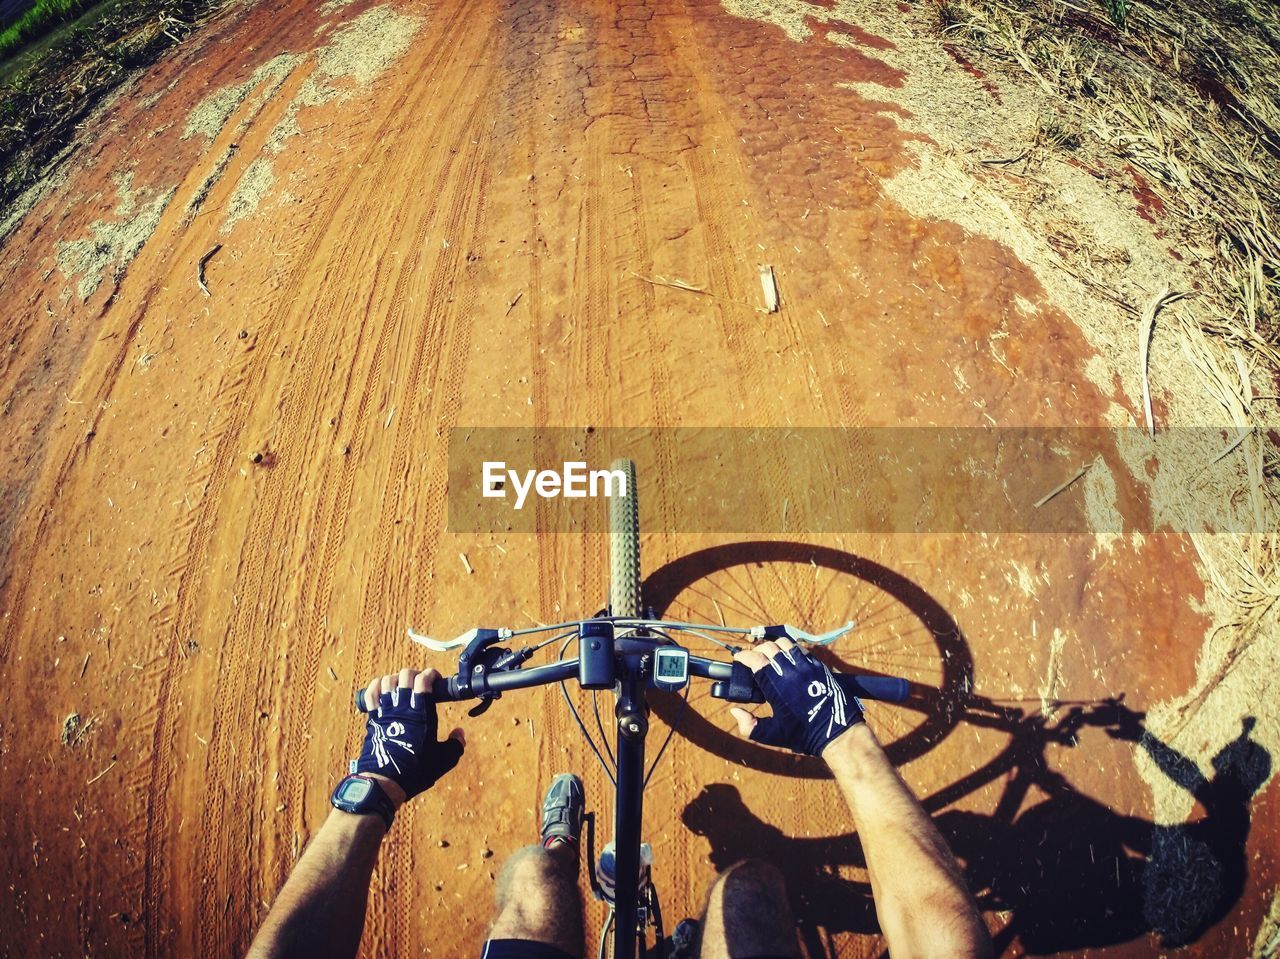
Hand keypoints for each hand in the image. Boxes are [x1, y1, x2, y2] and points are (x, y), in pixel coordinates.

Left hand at [357, 668, 465, 805]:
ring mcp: (385, 711)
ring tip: (403, 686)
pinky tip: (383, 687)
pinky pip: (371, 694)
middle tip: (421, 683)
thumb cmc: (415, 771)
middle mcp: (403, 708)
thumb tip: (460, 733)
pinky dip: (377, 685)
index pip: (424, 680)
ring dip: (397, 679)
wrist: (384, 782)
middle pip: (405, 676)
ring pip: (388, 681)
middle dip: (415, 674)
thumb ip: (455, 745)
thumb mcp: (443, 760)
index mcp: (422, 714)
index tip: (436, 680)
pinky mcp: (373, 718)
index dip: (431, 674)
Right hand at [729, 638, 863, 756]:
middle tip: (754, 658)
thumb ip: (750, 726)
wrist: (837, 733)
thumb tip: (735, 711)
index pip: (755, 659)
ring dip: (775, 647)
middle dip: (757, 650)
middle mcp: (791, 671)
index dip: (743, 656)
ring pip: (786, 644)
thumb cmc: (803, 735)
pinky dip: (791, 650)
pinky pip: (802, 650)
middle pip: (769, 647)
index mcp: (776, 686)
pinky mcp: (820, 667)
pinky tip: (789, 660)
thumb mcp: (772, 735)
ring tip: (771, 655)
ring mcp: (807, 667)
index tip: (738, 659)